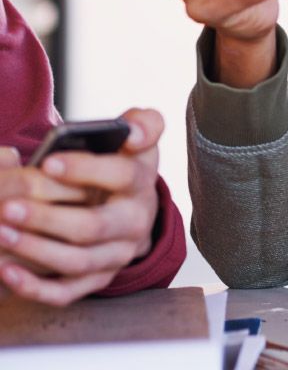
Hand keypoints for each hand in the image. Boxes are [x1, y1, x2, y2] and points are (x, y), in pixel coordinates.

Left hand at [0, 108, 166, 305]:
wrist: (133, 209)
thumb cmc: (123, 165)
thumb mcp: (139, 139)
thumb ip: (144, 124)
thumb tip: (135, 132)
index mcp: (142, 182)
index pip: (122, 175)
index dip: (87, 170)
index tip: (48, 164)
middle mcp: (134, 222)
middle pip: (94, 226)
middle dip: (48, 218)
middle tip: (7, 207)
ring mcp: (117, 254)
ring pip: (77, 261)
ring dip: (35, 250)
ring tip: (1, 233)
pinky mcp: (98, 279)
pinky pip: (67, 292)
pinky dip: (35, 286)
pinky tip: (6, 271)